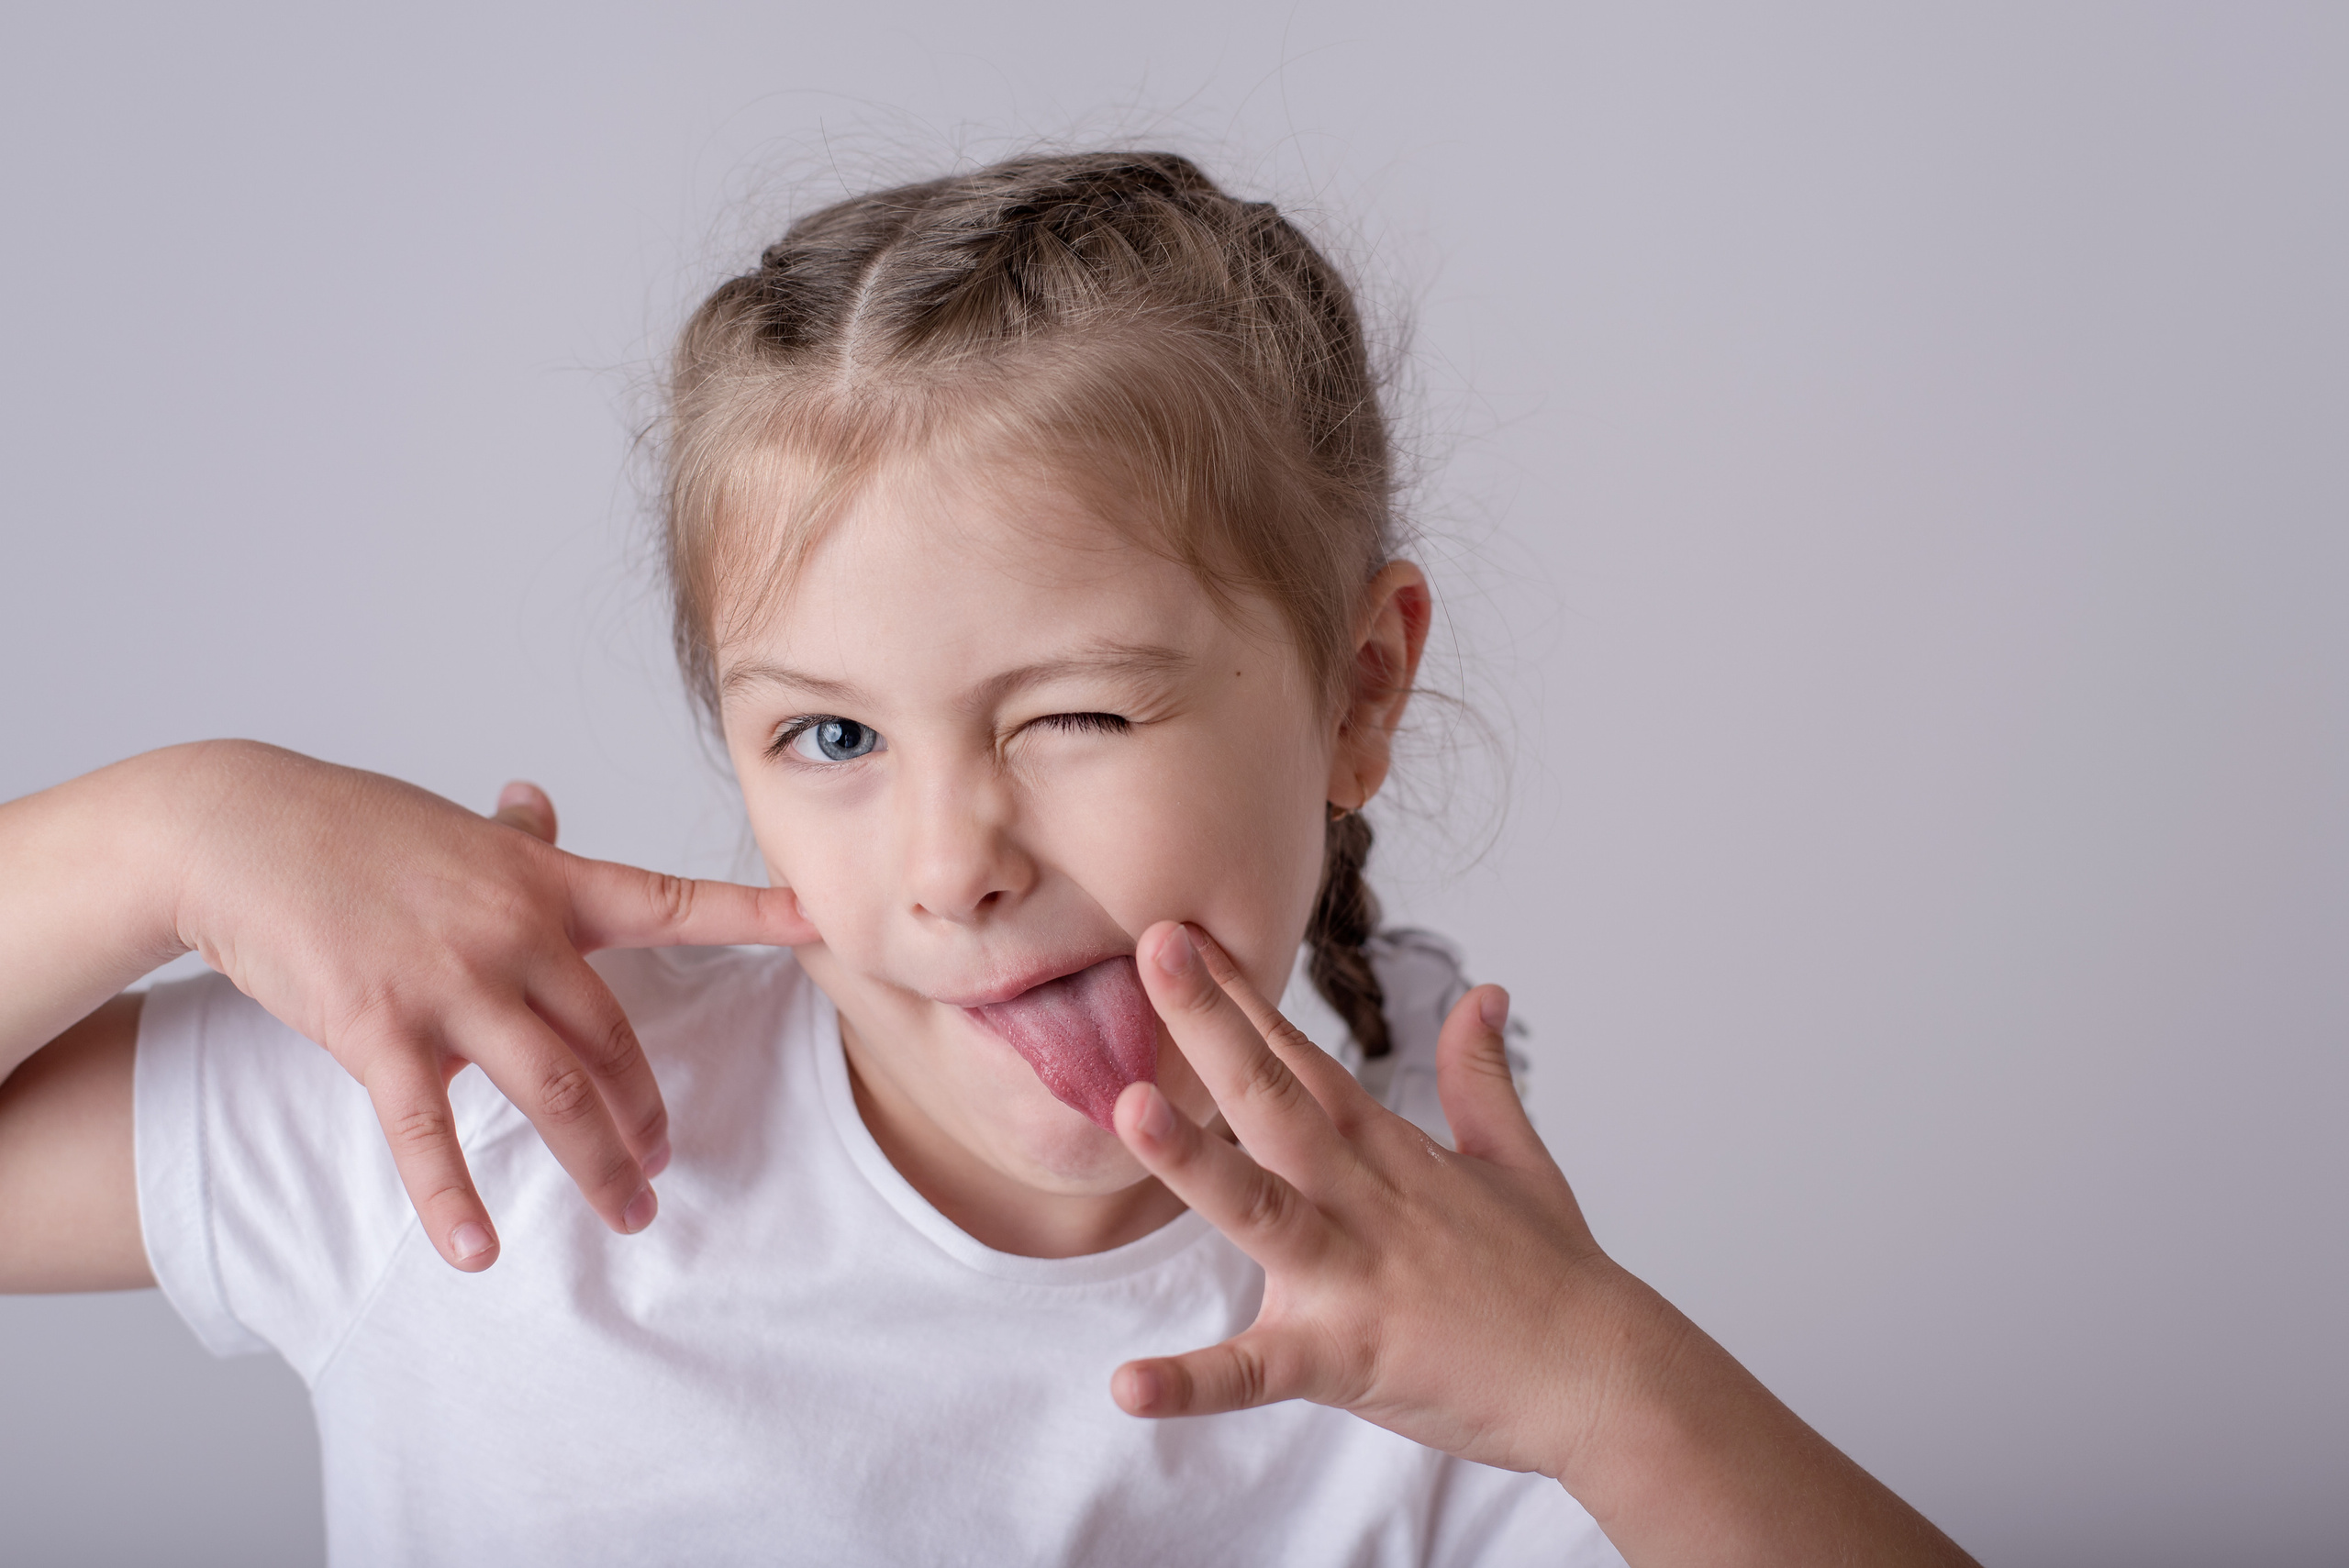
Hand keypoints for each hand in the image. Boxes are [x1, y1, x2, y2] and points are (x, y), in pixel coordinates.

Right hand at [169, 744, 814, 1270]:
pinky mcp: (380, 1029)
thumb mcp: (451, 828)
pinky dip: (455, 1199)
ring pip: (555, 1092)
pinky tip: (479, 1251)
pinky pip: (429, 1132)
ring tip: (627, 1211)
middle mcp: (518, 934)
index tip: (821, 923)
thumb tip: (541, 801)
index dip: (753, 913)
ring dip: (599, 1163)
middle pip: (615, 1040)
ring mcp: (453, 983)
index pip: (672, 901)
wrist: (237, 829)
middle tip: (666, 1163)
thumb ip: (512, 837)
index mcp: (549, 883)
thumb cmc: (349, 829)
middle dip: (648, 1112)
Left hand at [1110, 921, 1980, 1567]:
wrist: (1608, 1378)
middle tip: (1153, 949)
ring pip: (1261, 1208)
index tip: (1179, 935)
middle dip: (1209, 1025)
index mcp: (1387, 1151)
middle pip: (1273, 1099)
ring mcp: (1354, 1274)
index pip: (1299, 1057)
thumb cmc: (1556, 1276)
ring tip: (1132, 1110)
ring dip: (1196, 1161)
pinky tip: (1126, 1385)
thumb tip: (1485, 992)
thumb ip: (1478, 1075)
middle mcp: (1362, 1197)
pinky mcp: (1349, 1357)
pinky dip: (1194, 1382)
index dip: (1237, 996)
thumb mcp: (1516, 1158)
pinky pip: (1258, 1372)